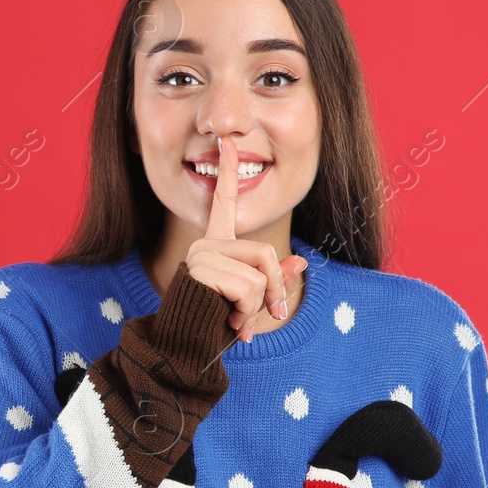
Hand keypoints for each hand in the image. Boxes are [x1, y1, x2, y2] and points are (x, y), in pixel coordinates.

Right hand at [184, 135, 308, 342]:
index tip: (228, 141)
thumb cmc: (214, 323)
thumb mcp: (251, 300)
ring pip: (258, 274)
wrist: (184, 347)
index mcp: (216, 244)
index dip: (228, 170)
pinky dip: (246, 313)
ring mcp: (201, 255)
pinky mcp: (201, 269)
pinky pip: (248, 288)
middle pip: (264, 254)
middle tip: (260, 314)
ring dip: (256, 307)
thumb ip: (274, 279)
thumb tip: (303, 262)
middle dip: (272, 289)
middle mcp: (206, 244)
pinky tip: (228, 320)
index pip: (224, 201)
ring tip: (235, 319)